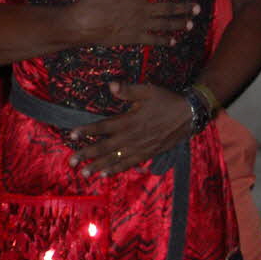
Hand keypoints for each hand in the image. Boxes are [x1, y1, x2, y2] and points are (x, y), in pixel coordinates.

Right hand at [62, 0, 197, 47]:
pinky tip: (172, 41)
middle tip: (198, 8)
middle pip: (167, 8)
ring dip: (178, 24)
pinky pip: (152, 39)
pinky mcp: (133, 37)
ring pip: (163, 24)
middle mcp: (141, 10)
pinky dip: (163, 40)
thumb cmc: (89, 0)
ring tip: (190, 24)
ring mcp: (139, 25)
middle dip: (183, 7)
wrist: (82, 24)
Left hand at [68, 82, 192, 175]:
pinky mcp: (148, 153)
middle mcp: (133, 137)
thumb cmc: (166, 100)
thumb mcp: (148, 90)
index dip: (87, 131)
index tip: (71, 135)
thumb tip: (111, 85)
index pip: (103, 127)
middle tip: (71, 162)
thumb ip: (128, 90)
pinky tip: (105, 174)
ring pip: (115, 159)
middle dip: (87, 154)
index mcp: (130, 121)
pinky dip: (117, 169)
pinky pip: (129, 164)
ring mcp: (140, 147)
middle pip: (105, 147)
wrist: (190, 115)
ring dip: (98, 166)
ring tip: (84, 172)